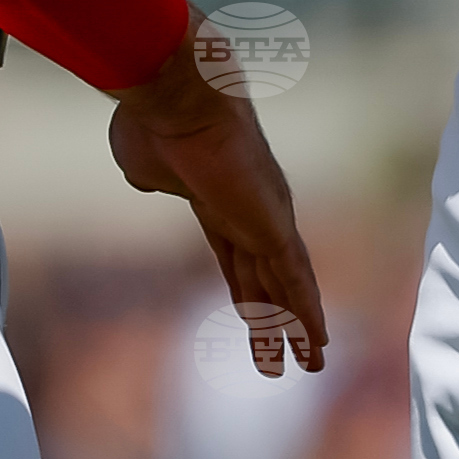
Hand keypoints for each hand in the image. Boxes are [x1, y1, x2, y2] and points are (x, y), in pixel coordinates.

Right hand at [109, 22, 326, 375]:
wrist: (175, 94)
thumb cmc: (155, 120)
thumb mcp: (142, 161)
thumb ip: (150, 178)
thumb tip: (146, 178)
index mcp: (215, 199)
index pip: (233, 256)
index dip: (244, 288)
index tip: (250, 315)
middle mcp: (247, 210)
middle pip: (264, 278)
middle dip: (274, 318)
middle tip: (288, 354)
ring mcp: (264, 217)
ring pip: (285, 286)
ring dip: (297, 327)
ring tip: (311, 364)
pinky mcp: (273, 224)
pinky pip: (294, 279)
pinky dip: (306, 313)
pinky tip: (317, 342)